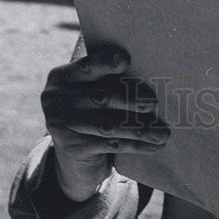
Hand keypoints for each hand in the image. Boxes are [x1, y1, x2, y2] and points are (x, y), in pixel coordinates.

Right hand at [40, 46, 169, 201]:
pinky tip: (153, 145)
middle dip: (131, 99)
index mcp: (62, 77)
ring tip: (163, 132)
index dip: (104, 64)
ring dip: (140, 128)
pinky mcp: (71, 149)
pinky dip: (135, 145)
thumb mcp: (93, 92)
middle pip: (101, 97)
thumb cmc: (92, 113)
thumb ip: (110, 81)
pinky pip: (110, 144)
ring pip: (108, 125)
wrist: (74, 158)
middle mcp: (55, 100)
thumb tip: (150, 77)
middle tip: (154, 103)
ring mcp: (61, 126)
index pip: (86, 67)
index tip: (124, 60)